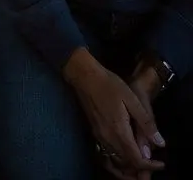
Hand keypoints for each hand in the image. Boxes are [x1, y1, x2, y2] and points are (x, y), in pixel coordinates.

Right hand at [64, 52, 164, 176]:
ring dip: (130, 166)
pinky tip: (125, 155)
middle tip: (153, 164)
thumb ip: (146, 122)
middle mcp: (108, 139)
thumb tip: (160, 143)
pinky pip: (108, 154)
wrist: (85, 76)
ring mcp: (100, 137)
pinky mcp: (95, 133)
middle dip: (140, 169)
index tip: (160, 164)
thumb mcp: (132, 99)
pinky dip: (119, 160)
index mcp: (119, 131)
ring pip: (116, 161)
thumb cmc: (110, 85)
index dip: (150, 166)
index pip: (136, 159)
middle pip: (126, 163)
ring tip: (141, 163)